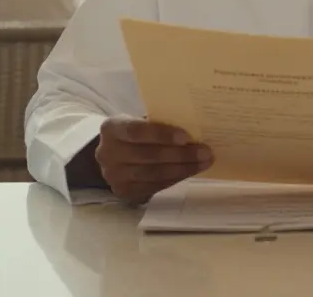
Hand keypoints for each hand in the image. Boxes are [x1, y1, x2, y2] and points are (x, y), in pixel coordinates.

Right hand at [95, 117, 212, 203]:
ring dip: (182, 169)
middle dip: (180, 154)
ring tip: (204, 162)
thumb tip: (195, 126)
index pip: (136, 131)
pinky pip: (154, 186)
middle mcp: (107, 153)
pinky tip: (191, 171)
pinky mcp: (123, 192)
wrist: (115, 155)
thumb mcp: (141, 121)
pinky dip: (175, 178)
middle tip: (205, 152)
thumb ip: (160, 122)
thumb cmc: (137, 132)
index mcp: (112, 128)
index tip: (186, 137)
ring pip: (153, 174)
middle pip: (148, 155)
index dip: (161, 134)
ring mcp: (113, 175)